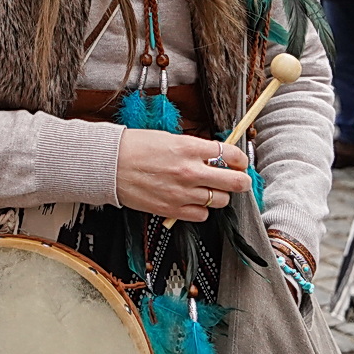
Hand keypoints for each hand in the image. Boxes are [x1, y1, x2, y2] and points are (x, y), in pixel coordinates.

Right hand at [115, 130, 250, 221]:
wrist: (110, 164)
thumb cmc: (135, 147)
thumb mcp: (169, 138)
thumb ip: (194, 148)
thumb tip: (214, 156)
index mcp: (189, 148)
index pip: (230, 154)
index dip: (240, 159)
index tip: (240, 162)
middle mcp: (190, 171)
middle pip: (234, 182)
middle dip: (243, 181)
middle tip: (242, 180)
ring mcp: (182, 193)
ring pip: (220, 201)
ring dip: (220, 195)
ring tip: (212, 190)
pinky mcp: (172, 210)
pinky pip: (201, 215)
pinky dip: (201, 209)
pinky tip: (194, 201)